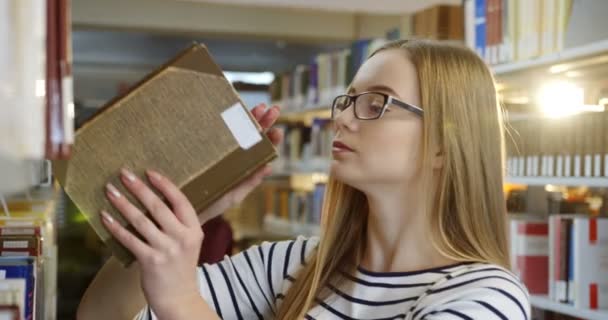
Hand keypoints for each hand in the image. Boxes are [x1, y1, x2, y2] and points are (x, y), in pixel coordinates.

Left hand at [100, 103, 281, 317]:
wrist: (178, 297)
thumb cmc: (180, 266)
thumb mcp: (188, 241)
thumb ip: (178, 223)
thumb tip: (154, 198)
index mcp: (194, 229)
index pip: (180, 200)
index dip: (164, 184)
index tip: (149, 172)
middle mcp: (182, 237)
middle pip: (158, 207)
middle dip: (139, 188)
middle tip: (123, 174)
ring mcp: (166, 249)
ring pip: (141, 221)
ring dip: (123, 204)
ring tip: (110, 190)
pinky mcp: (150, 261)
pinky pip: (129, 239)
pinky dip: (116, 227)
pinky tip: (105, 216)